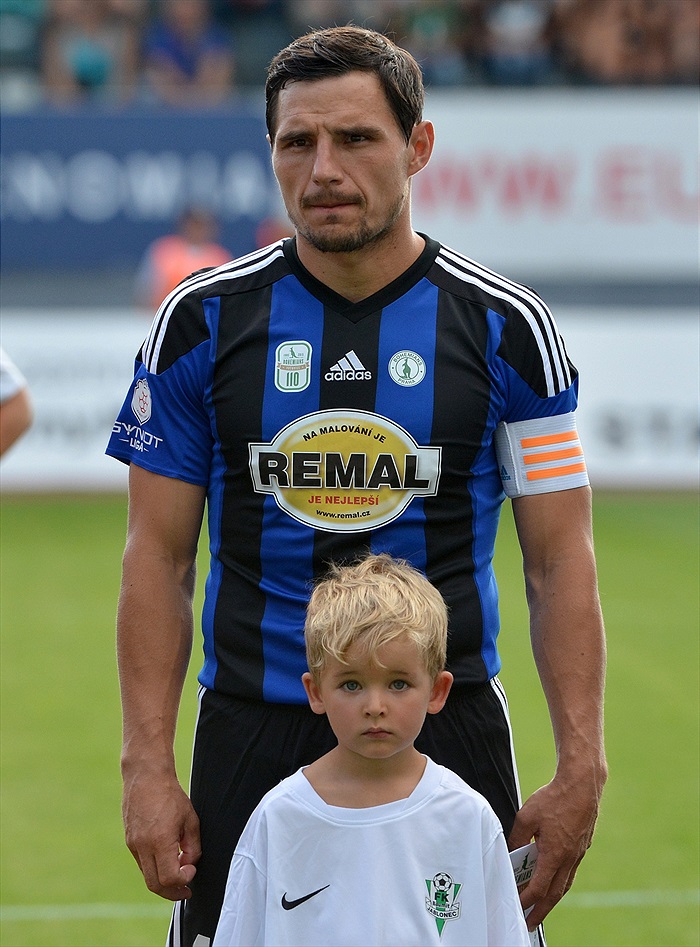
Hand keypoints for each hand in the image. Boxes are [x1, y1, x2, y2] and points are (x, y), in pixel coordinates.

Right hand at [122, 770, 201, 900]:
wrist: (146, 776)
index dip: (183, 881)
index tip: (192, 871)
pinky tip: (167, 858)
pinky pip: (142, 863)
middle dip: (172, 892)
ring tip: (179, 872)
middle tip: (186, 890)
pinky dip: (154, 867)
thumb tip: (189, 864)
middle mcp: (143, 846)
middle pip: (154, 885)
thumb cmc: (170, 795)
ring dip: (163, 881)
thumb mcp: (190, 819)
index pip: (169, 878)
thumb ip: (193, 846)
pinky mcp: (129, 841)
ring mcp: (133, 845)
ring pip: (147, 875)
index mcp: (159, 840)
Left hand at [508, 773, 602, 928]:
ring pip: (565, 883)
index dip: (527, 900)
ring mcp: (578, 853)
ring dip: (552, 899)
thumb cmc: (554, 798)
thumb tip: (512, 852)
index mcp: (554, 854)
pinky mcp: (582, 845)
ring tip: (541, 907)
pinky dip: (561, 881)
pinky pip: (571, 871)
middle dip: (541, 911)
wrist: (581, 784)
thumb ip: (517, 838)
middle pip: (554, 893)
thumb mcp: (526, 816)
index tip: (517, 906)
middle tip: (530, 923)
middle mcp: (569, 858)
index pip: (539, 887)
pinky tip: (554, 880)